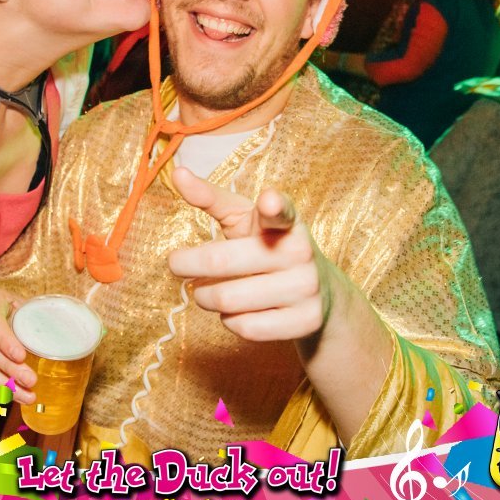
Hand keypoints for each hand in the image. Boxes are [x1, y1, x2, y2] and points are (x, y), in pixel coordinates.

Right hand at [0, 288, 37, 404]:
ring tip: (24, 395)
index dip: (4, 341)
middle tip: (30, 382)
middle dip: (8, 369)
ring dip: (0, 384)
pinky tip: (7, 396)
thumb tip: (52, 344)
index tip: (21, 357)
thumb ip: (34, 323)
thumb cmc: (18, 313)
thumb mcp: (27, 310)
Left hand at [167, 167, 347, 342]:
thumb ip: (211, 198)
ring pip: (227, 299)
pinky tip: (235, 311)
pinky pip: (244, 327)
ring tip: (206, 291)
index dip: (273, 206)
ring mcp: (306, 288)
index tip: (268, 201)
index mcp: (286, 221)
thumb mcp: (244, 219)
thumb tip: (177, 172)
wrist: (321, 293)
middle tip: (177, 264)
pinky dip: (228, 321)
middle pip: (221, 261)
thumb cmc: (266, 247)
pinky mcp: (305, 321)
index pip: (281, 212)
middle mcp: (300, 252)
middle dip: (187, 264)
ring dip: (204, 296)